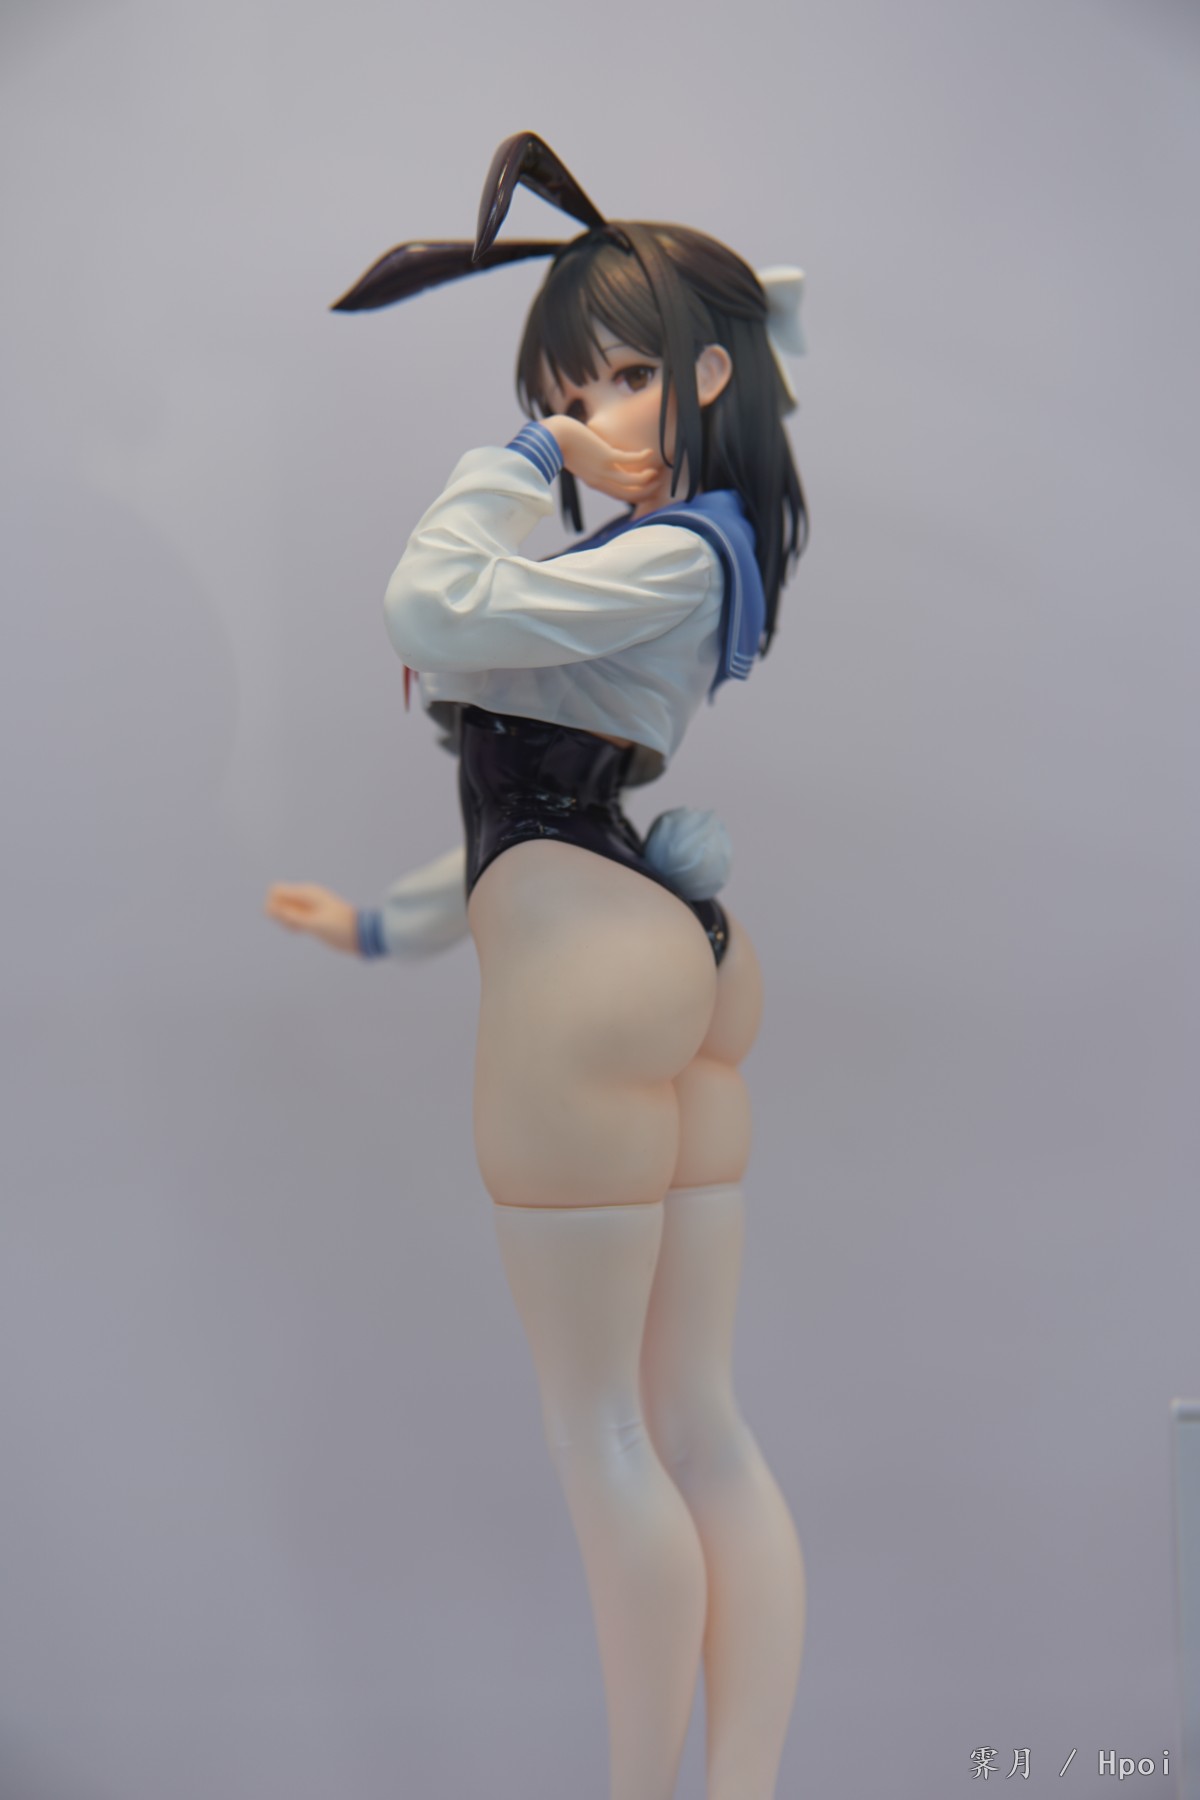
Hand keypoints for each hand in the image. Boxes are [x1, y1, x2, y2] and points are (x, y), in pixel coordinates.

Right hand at [265, 883, 358, 954]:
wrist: (359, 934)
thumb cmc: (339, 927)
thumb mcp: (314, 924)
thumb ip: (291, 916)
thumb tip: (269, 908)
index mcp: (306, 892)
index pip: (275, 889)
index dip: (273, 904)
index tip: (285, 917)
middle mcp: (304, 897)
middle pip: (277, 900)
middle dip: (279, 914)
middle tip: (294, 925)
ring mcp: (306, 907)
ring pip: (283, 910)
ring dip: (284, 921)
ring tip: (300, 929)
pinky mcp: (310, 917)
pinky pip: (291, 917)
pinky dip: (291, 925)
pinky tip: (302, 931)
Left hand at [541, 416, 661, 505]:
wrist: (553, 437)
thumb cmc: (564, 444)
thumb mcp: (580, 459)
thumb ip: (592, 463)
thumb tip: (601, 458)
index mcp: (595, 482)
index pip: (620, 495)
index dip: (637, 494)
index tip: (649, 487)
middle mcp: (600, 481)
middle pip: (629, 494)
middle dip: (646, 491)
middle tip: (659, 483)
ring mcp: (603, 470)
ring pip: (633, 483)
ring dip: (647, 478)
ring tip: (657, 471)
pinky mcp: (605, 457)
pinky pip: (630, 461)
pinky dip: (642, 458)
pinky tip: (649, 452)